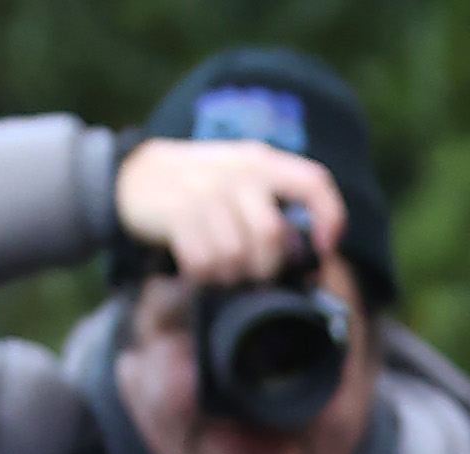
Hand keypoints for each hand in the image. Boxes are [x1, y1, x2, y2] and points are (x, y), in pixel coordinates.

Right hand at [111, 131, 347, 279]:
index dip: (329, 216)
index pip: (313, 181)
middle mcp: (238, 172)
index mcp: (261, 162)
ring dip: (229, 273)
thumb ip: (275, 204)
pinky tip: (198, 265)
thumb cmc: (204, 189)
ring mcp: (205, 191)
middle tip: (250, 270)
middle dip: (264, 266)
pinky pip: (203, 262)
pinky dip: (203, 274)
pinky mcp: (177, 212)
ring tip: (220, 266)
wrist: (140, 174)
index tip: (324, 246)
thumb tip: (310, 255)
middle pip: (270, 235)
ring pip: (235, 254)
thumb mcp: (242, 180)